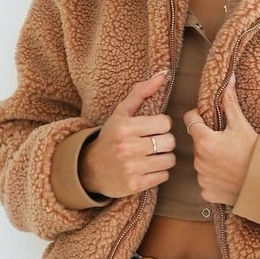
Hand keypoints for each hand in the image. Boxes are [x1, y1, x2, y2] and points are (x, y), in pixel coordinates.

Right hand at [79, 71, 175, 197]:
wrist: (90, 168)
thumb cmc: (111, 136)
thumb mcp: (121, 113)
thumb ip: (141, 92)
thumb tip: (163, 74)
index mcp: (125, 127)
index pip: (165, 123)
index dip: (161, 125)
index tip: (152, 128)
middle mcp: (127, 147)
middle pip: (169, 142)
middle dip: (164, 142)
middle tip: (153, 143)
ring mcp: (130, 168)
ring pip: (169, 160)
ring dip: (164, 158)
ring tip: (151, 155)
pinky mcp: (134, 185)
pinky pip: (164, 176)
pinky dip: (159, 172)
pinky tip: (147, 168)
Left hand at [184, 75, 257, 205]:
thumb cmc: (255, 153)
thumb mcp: (242, 125)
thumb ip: (230, 102)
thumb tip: (228, 79)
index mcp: (204, 140)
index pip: (189, 119)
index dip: (198, 116)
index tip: (210, 118)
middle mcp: (198, 160)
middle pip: (197, 141)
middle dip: (208, 138)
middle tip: (227, 141)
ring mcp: (202, 178)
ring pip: (201, 161)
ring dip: (210, 158)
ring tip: (230, 159)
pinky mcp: (207, 192)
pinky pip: (206, 180)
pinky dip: (214, 177)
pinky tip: (229, 175)